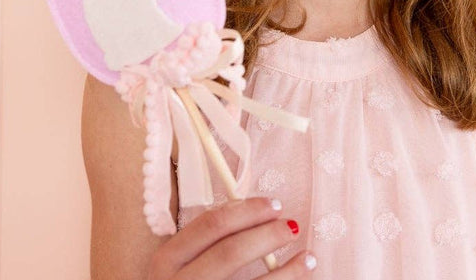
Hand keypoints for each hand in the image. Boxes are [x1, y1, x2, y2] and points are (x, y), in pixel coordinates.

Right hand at [146, 197, 316, 278]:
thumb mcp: (180, 264)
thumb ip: (206, 243)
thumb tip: (258, 213)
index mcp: (167, 261)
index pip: (211, 225)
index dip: (247, 210)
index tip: (274, 204)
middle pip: (231, 253)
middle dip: (268, 236)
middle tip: (292, 226)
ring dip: (287, 272)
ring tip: (308, 259)